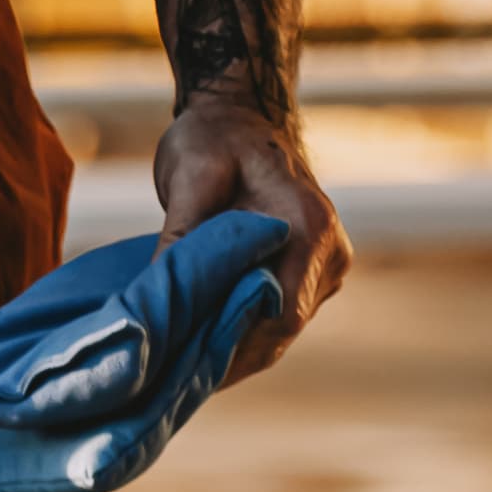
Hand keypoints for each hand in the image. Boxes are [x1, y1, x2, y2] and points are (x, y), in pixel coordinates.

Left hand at [150, 92, 348, 384]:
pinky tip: (200, 342)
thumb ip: (182, 239)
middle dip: (230, 354)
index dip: (235, 348)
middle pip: (282, 328)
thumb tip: (159, 302)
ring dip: (236, 346)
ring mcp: (328, 264)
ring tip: (181, 369)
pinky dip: (243, 328)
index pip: (281, 314)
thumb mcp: (190, 178)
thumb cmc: (214, 137)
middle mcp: (331, 251)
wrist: (242, 113)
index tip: (186, 367)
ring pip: (281, 327)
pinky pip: (280, 313)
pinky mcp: (314, 270)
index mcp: (310, 227)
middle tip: (173, 379)